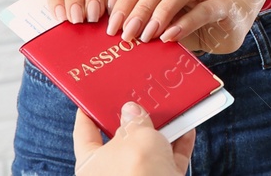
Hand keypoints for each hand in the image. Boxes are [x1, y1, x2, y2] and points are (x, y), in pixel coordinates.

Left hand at [73, 102, 194, 175]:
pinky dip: (177, 145)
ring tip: (167, 112)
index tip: (92, 101)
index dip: (88, 115)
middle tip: (139, 101)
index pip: (84, 135)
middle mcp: (111, 173)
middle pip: (120, 140)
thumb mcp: (135, 135)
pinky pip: (168, 160)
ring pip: (147, 151)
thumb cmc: (137, 172)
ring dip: (160, 132)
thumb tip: (132, 112)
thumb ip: (134, 120)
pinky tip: (186, 129)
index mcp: (91, 164)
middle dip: (132, 121)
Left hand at [107, 0, 247, 53]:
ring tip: (148, 36)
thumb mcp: (161, 22)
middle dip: (140, 7)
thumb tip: (116, 31)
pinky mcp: (224, 3)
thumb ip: (143, 21)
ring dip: (161, 13)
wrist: (226, 26)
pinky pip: (204, 9)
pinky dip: (184, 23)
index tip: (112, 27)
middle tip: (128, 33)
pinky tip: (170, 37)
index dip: (124, 1)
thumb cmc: (188, 23)